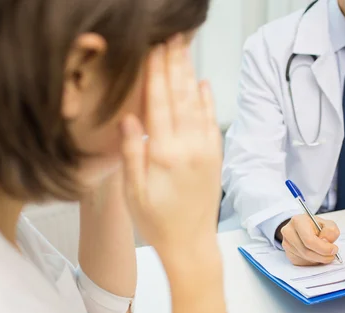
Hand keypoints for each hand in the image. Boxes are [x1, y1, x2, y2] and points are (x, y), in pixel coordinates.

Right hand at [120, 35, 221, 264]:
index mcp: (164, 154)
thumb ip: (132, 152)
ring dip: (189, 74)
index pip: (158, 103)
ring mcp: (206, 150)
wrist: (192, 244)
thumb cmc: (158, 222)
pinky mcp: (215, 156)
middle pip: (179, 95)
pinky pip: (211, 120)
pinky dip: (207, 100)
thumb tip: (129, 117)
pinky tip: (202, 83)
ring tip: (184, 49)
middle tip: (171, 36)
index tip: (153, 48)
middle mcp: (189, 147)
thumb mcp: (134, 191)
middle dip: (174, 63)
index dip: (155, 72)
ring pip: (196, 103)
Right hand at [280, 215, 340, 265]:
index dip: (323, 248)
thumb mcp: (327, 223)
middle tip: (332, 255)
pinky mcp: (288, 254)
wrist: (303, 228)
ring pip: (305, 258)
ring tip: (325, 254)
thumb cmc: (315, 226)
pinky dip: (312, 262)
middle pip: (306, 251)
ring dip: (318, 259)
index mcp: (298, 221)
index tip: (334, 250)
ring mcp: (286, 244)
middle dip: (322, 256)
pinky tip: (317, 255)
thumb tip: (326, 242)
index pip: (309, 240)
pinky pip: (302, 263)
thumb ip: (330, 231)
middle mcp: (288, 232)